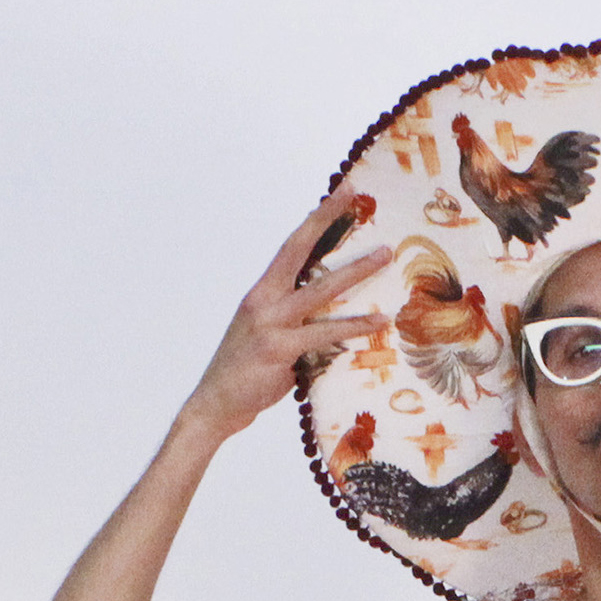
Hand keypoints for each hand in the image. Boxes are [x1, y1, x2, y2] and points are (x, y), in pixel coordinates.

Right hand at [182, 192, 390, 438]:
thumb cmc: (245, 374)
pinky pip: (325, 334)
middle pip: (300, 250)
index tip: (338, 196)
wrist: (216, 404)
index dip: (315, 219)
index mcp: (261, 293)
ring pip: (320, 290)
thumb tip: (329, 319)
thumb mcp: (267, 337)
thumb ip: (294, 322)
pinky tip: (379, 320)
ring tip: (385, 256)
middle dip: (328, 221)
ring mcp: (272, 323)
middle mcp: (265, 300)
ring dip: (356, 271)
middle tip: (356, 198)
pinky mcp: (281, 349)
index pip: (290, 246)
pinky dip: (355, 326)